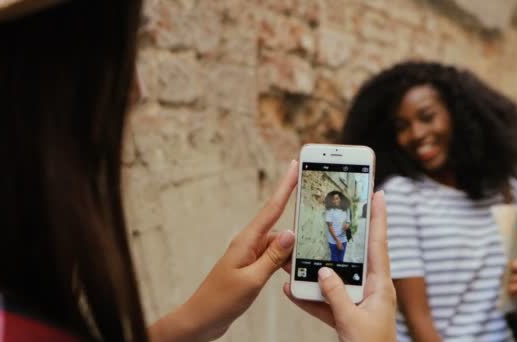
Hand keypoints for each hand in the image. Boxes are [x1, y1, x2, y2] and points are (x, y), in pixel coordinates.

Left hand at [149, 161, 297, 341]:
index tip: (294, 166)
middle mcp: (248, 244)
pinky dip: (284, 263)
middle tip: (314, 227)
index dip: (285, 186)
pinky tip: (291, 273)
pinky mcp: (251, 268)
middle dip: (297, 229)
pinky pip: (273, 259)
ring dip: (291, 254)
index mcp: (246, 241)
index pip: (271, 208)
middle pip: (279, 228)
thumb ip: (273, 257)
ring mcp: (249, 256)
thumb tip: (291, 233)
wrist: (202, 319)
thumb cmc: (221, 301)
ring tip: (303, 264)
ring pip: (279, 246)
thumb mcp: (252, 280)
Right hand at [283, 191, 395, 341]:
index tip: (378, 193)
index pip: (379, 245)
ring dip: (313, 271)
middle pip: (351, 257)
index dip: (378, 218)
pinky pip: (324, 301)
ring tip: (295, 257)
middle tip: (328, 214)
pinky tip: (291, 289)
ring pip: (333, 279)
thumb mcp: (353, 321)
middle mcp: (370, 290)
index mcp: (381, 287)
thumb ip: (336, 295)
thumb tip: (323, 271)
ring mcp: (357, 302)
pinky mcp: (345, 315)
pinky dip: (308, 297)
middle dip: (336, 239)